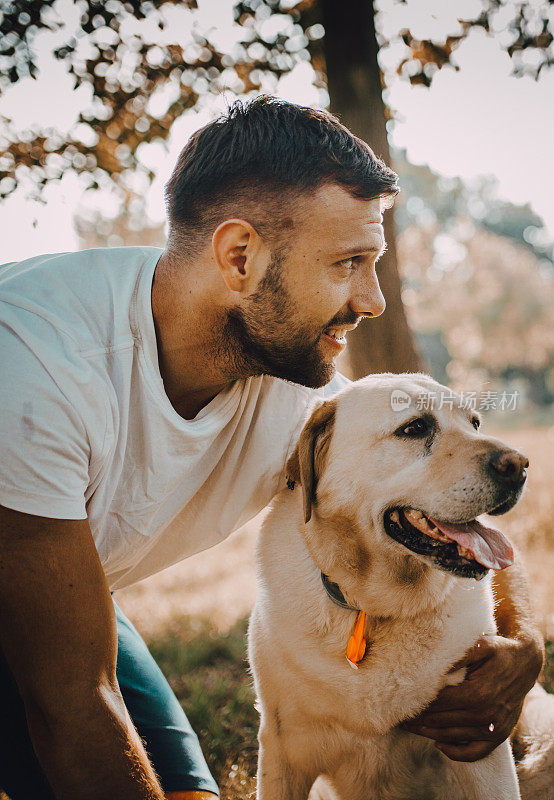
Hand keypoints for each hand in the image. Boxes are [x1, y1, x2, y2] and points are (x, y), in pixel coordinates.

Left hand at [401, 634, 542, 761]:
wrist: (525, 664)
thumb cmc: (498, 651)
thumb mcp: (480, 645)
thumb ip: (458, 655)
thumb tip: (432, 664)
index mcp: (478, 694)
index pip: (439, 703)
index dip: (418, 704)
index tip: (399, 702)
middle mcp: (485, 715)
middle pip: (441, 722)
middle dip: (417, 720)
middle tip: (396, 716)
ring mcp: (493, 729)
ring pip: (453, 737)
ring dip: (428, 734)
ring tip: (409, 727)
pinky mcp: (499, 736)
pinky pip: (476, 753)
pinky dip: (457, 754)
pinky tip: (439, 745)